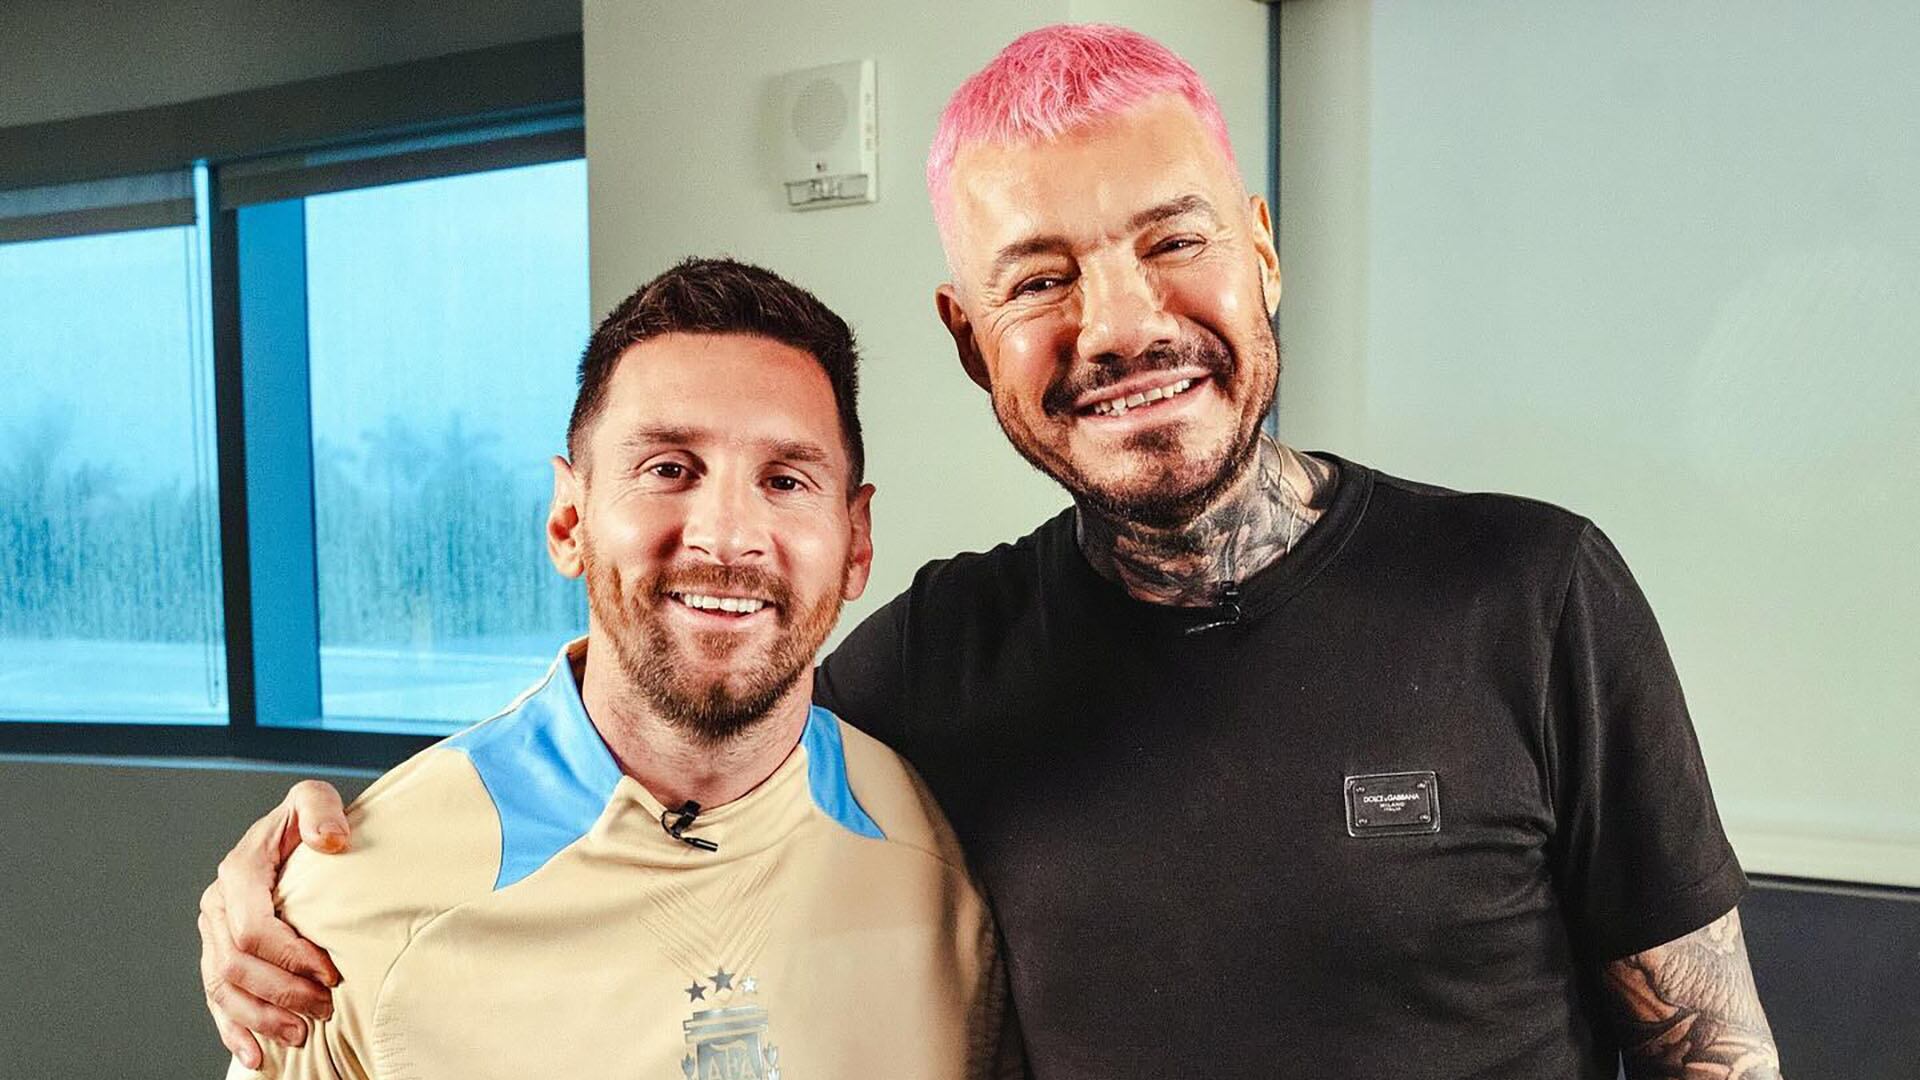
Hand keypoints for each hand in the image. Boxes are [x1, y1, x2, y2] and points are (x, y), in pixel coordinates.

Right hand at [198, 780, 350, 1068]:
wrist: (294, 833)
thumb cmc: (308, 819)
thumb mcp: (315, 800)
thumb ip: (320, 809)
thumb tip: (329, 840)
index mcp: (238, 872)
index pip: (255, 929)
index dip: (291, 958)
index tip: (333, 974)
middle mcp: (217, 904)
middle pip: (238, 966)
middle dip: (283, 994)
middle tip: (326, 1009)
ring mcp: (212, 932)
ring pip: (224, 989)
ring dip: (261, 1019)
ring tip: (301, 1035)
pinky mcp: (217, 954)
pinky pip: (216, 999)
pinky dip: (234, 1030)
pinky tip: (256, 1054)